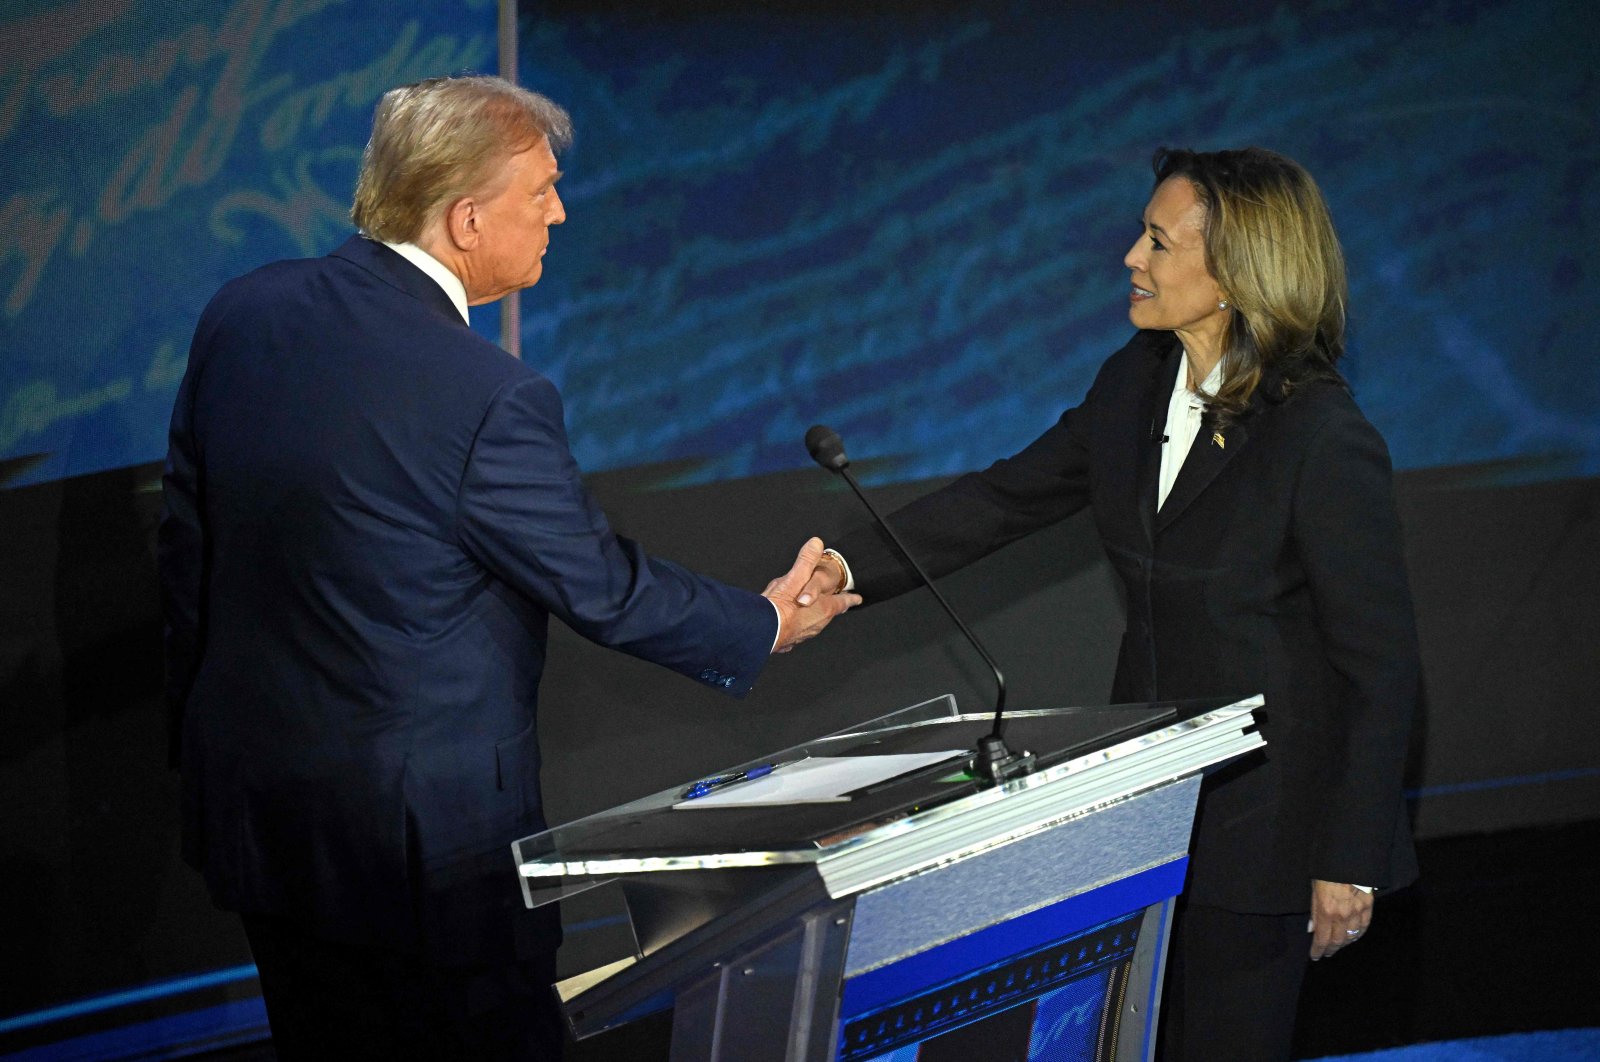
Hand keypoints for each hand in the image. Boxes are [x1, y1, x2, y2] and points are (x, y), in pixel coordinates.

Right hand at [763, 538, 860, 652]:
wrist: (760, 631)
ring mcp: (802, 635)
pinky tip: (787, 627)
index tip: (857, 599)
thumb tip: (816, 543)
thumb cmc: (779, 607)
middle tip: (836, 604)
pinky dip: (794, 629)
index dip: (850, 599)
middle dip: (831, 608)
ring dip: (812, 618)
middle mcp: (816, 624)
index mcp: (823, 609)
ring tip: (810, 613)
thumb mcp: (795, 578)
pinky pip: (795, 635)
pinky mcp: (787, 642)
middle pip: (828, 614)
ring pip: (812, 625)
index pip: (842, 602)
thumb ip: (806, 561)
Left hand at [1308, 879, 1373, 960]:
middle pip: (1337, 941)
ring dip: (1344, 944)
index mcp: (1326, 911)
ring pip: (1351, 936)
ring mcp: (1357, 912)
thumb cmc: (1325, 872)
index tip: (1315, 956)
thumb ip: (1314, 912)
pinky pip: (1364, 927)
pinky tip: (1352, 937)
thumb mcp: (1313, 890)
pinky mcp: (1368, 907)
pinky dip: (1357, 935)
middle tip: (1326, 953)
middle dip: (1331, 949)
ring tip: (1337, 946)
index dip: (1318, 950)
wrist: (1347, 859)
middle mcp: (1342, 915)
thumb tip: (1312, 929)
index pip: (1322, 938)